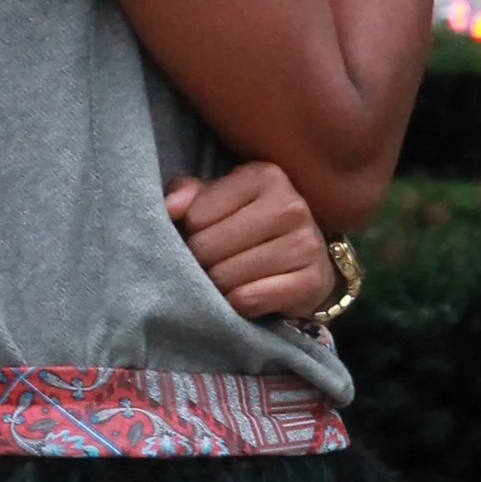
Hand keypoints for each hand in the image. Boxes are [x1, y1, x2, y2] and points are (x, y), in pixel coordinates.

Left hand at [165, 161, 339, 320]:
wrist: (306, 265)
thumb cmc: (251, 228)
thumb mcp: (218, 202)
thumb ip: (188, 196)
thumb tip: (170, 208)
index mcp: (265, 176)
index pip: (196, 215)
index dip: (189, 233)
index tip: (203, 235)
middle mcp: (290, 205)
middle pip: (208, 248)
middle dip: (200, 263)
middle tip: (211, 264)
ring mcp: (305, 244)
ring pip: (226, 277)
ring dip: (217, 286)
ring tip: (228, 280)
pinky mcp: (310, 282)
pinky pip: (249, 300)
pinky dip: (238, 305)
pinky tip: (244, 297)